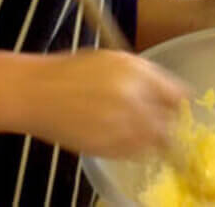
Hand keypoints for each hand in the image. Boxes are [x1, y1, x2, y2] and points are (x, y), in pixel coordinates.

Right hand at [10, 49, 188, 158]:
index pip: (178, 94)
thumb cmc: (71, 71)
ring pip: (157, 141)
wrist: (35, 92)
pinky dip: (137, 149)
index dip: (178, 100)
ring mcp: (120, 124)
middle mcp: (132, 97)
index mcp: (135, 70)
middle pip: (171, 121)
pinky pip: (137, 154)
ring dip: (156, 138)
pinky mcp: (107, 147)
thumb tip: (169, 91)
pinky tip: (124, 137)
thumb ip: (143, 73)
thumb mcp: (112, 59)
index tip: (177, 104)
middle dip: (169, 120)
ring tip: (142, 130)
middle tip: (162, 119)